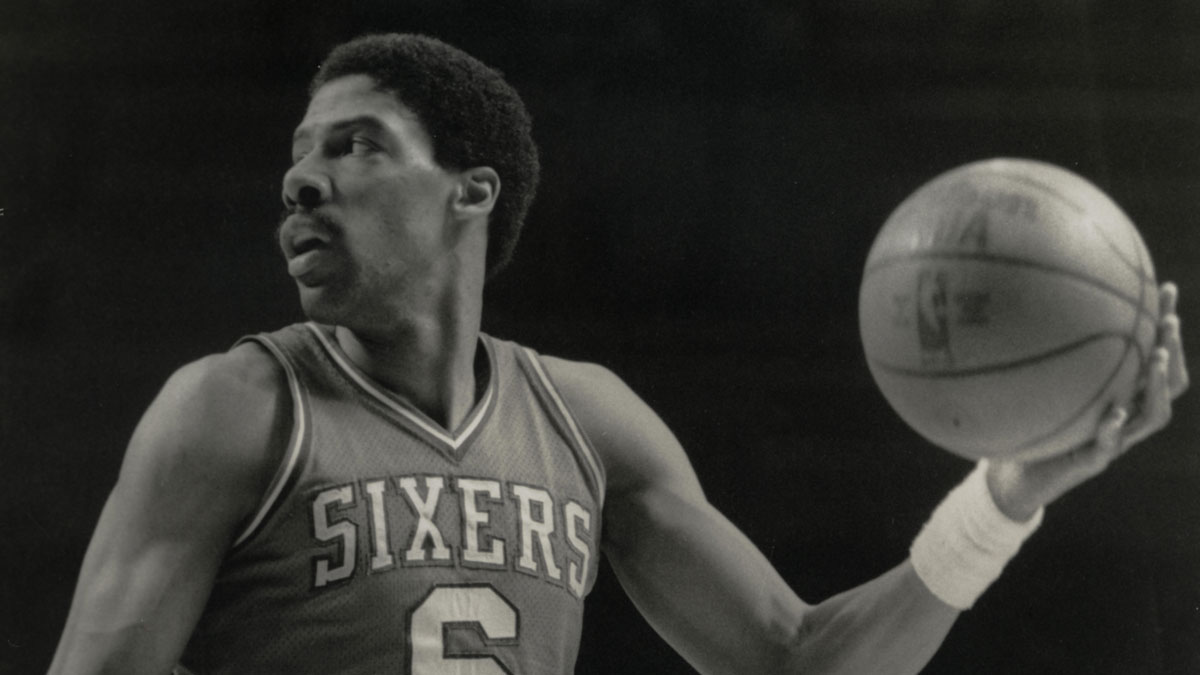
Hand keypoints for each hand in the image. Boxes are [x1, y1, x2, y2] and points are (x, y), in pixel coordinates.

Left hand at [986, 282, 1189, 521]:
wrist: (1012, 475)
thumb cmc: (1026, 422)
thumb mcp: (1035, 382)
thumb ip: (1040, 352)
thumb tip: (1023, 297)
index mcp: (1116, 393)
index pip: (1153, 355)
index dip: (1164, 326)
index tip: (1166, 288)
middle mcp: (1122, 414)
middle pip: (1167, 382)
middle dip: (1172, 349)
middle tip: (1169, 320)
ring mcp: (1112, 440)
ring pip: (1153, 416)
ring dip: (1157, 386)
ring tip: (1156, 359)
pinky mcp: (1090, 462)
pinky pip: (1107, 446)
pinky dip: (1112, 429)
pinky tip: (1114, 413)